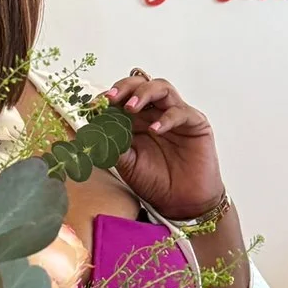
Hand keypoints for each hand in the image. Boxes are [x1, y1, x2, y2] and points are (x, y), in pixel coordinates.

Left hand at [105, 75, 225, 221]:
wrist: (181, 202)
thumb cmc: (155, 181)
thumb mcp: (127, 163)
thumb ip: (113, 145)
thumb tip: (93, 131)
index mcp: (137, 120)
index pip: (122, 98)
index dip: (107, 98)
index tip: (92, 106)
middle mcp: (155, 113)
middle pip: (141, 84)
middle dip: (124, 88)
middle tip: (110, 98)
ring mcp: (175, 116)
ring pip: (162, 88)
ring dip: (143, 94)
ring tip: (130, 108)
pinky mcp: (195, 123)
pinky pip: (181, 112)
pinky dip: (167, 118)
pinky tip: (155, 129)